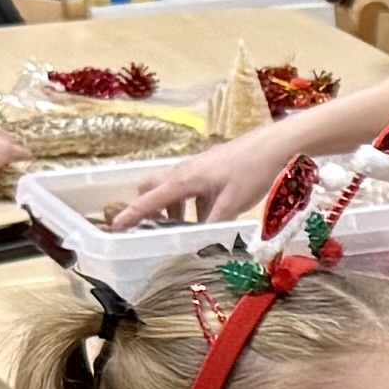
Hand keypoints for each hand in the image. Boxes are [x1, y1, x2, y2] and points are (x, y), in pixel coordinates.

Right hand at [107, 128, 272, 221]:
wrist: (274, 145)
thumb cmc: (253, 170)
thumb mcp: (232, 204)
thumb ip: (212, 224)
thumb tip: (197, 243)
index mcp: (184, 180)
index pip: (149, 200)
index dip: (131, 215)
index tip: (114, 228)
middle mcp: (184, 172)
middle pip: (152, 188)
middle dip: (147, 207)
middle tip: (155, 228)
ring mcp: (196, 169)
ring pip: (172, 189)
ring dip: (172, 209)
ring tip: (184, 229)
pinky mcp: (209, 170)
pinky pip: (190, 189)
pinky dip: (191, 204)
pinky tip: (209, 217)